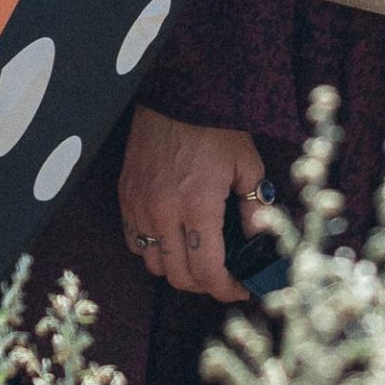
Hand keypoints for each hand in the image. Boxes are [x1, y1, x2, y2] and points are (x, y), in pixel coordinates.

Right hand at [118, 106, 267, 301]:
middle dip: (204, 284)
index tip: (240, 289)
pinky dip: (152, 249)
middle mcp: (164, 211)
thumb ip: (255, 208)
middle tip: (222, 275)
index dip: (226, 290)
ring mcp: (140, 205)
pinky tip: (171, 238)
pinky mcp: (126, 195)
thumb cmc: (215, 126)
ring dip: (177, 268)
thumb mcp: (247, 164)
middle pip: (179, 276)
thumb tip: (259, 241)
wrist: (177, 94)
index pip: (207, 271)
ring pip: (153, 264)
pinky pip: (134, 241)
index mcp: (198, 205)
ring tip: (197, 257)